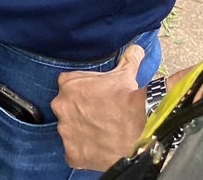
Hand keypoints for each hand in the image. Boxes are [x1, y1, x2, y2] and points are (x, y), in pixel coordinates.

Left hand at [52, 43, 146, 170]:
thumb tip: (137, 48)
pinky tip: (97, 149)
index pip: (68, 86)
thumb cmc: (129, 100)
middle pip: (66, 108)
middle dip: (79, 112)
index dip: (83, 93)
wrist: (141, 130)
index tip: (96, 99)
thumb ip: (127, 59)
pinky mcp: (72, 154)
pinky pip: (73, 154)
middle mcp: (61, 105)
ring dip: (80, 132)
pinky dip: (83, 153)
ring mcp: (65, 131)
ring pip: (69, 131)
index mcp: (67, 84)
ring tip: (100, 134)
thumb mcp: (126, 74)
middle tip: (99, 118)